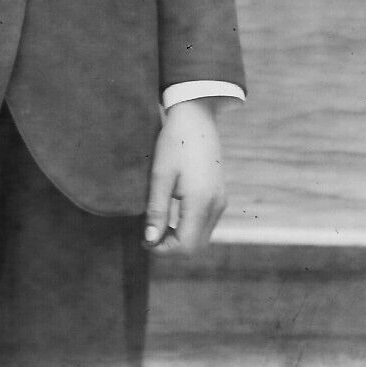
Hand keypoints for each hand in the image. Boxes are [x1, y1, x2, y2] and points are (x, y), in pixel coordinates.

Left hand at [143, 99, 225, 255]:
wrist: (196, 117)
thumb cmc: (175, 142)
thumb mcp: (160, 175)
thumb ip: (157, 210)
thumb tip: (150, 242)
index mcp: (201, 201)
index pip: (185, 245)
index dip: (163, 249)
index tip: (144, 240)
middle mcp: (216, 205)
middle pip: (195, 246)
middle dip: (172, 246)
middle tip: (149, 234)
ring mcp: (221, 200)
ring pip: (202, 236)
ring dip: (181, 237)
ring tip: (159, 223)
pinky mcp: (220, 195)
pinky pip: (207, 223)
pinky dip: (190, 227)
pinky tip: (173, 212)